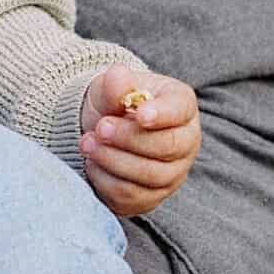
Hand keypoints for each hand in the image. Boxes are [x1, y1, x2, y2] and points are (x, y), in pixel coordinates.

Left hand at [79, 66, 200, 216]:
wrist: (102, 128)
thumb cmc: (114, 103)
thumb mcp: (110, 86)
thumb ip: (115, 83)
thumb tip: (118, 76)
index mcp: (181, 106)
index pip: (180, 110)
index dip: (162, 114)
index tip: (139, 115)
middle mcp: (186, 142)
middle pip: (168, 147)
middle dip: (129, 139)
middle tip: (100, 128)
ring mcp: (173, 173)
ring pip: (150, 176)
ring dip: (113, 160)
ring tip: (87, 143)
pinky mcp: (152, 197)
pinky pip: (132, 196)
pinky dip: (106, 180)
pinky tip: (93, 163)